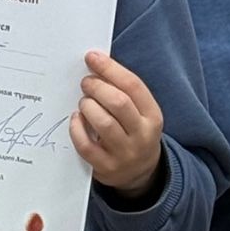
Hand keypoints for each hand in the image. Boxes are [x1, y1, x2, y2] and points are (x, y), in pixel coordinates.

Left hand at [69, 51, 163, 199]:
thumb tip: (94, 62)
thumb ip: (121, 90)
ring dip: (88, 106)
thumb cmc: (132, 131)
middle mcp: (143, 136)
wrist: (140, 173)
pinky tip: (76, 119)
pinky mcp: (107, 168)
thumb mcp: (138, 112)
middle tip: (86, 82)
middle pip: (119, 103)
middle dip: (97, 87)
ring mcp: (125, 154)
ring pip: (104, 123)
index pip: (133, 86)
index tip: (92, 57)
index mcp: (153, 116)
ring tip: (84, 102)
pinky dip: (77, 128)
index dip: (110, 68)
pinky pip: (86, 145)